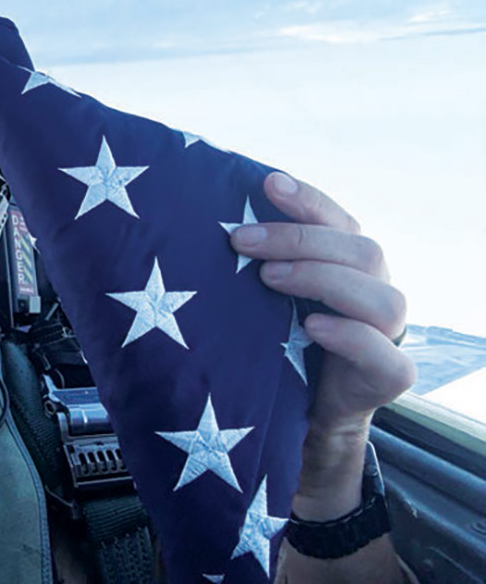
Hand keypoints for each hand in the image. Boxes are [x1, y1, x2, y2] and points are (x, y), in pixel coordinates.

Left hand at [230, 172, 415, 516]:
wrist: (294, 416)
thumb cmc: (275, 342)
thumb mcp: (264, 297)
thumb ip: (257, 261)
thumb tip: (211, 224)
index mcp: (348, 264)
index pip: (338, 220)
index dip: (307, 199)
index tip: (267, 182)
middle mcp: (374, 291)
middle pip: (361, 250)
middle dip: (298, 239)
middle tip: (240, 240)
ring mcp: (387, 336)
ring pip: (382, 298)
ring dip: (323, 280)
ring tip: (269, 279)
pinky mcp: (388, 377)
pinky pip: (385, 355)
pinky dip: (351, 337)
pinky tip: (313, 328)